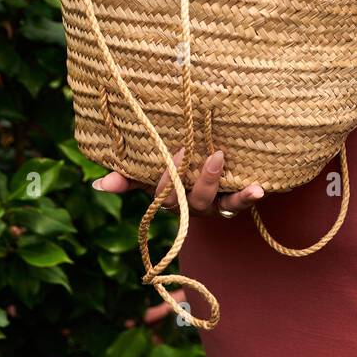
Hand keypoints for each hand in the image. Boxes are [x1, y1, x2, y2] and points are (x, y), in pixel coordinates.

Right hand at [91, 147, 263, 217]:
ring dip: (218, 185)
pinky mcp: (234, 200)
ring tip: (220, 159)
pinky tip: (258, 189)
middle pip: (190, 202)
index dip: (167, 179)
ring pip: (216, 204)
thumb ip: (126, 178)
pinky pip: (241, 202)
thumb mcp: (149, 172)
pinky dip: (248, 196)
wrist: (212, 165)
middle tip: (196, 150)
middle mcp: (192, 206)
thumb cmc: (174, 170)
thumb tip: (98, 184)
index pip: (164, 195)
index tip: (176, 151)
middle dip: (195, 179)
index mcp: (170, 198)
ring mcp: (214, 205)